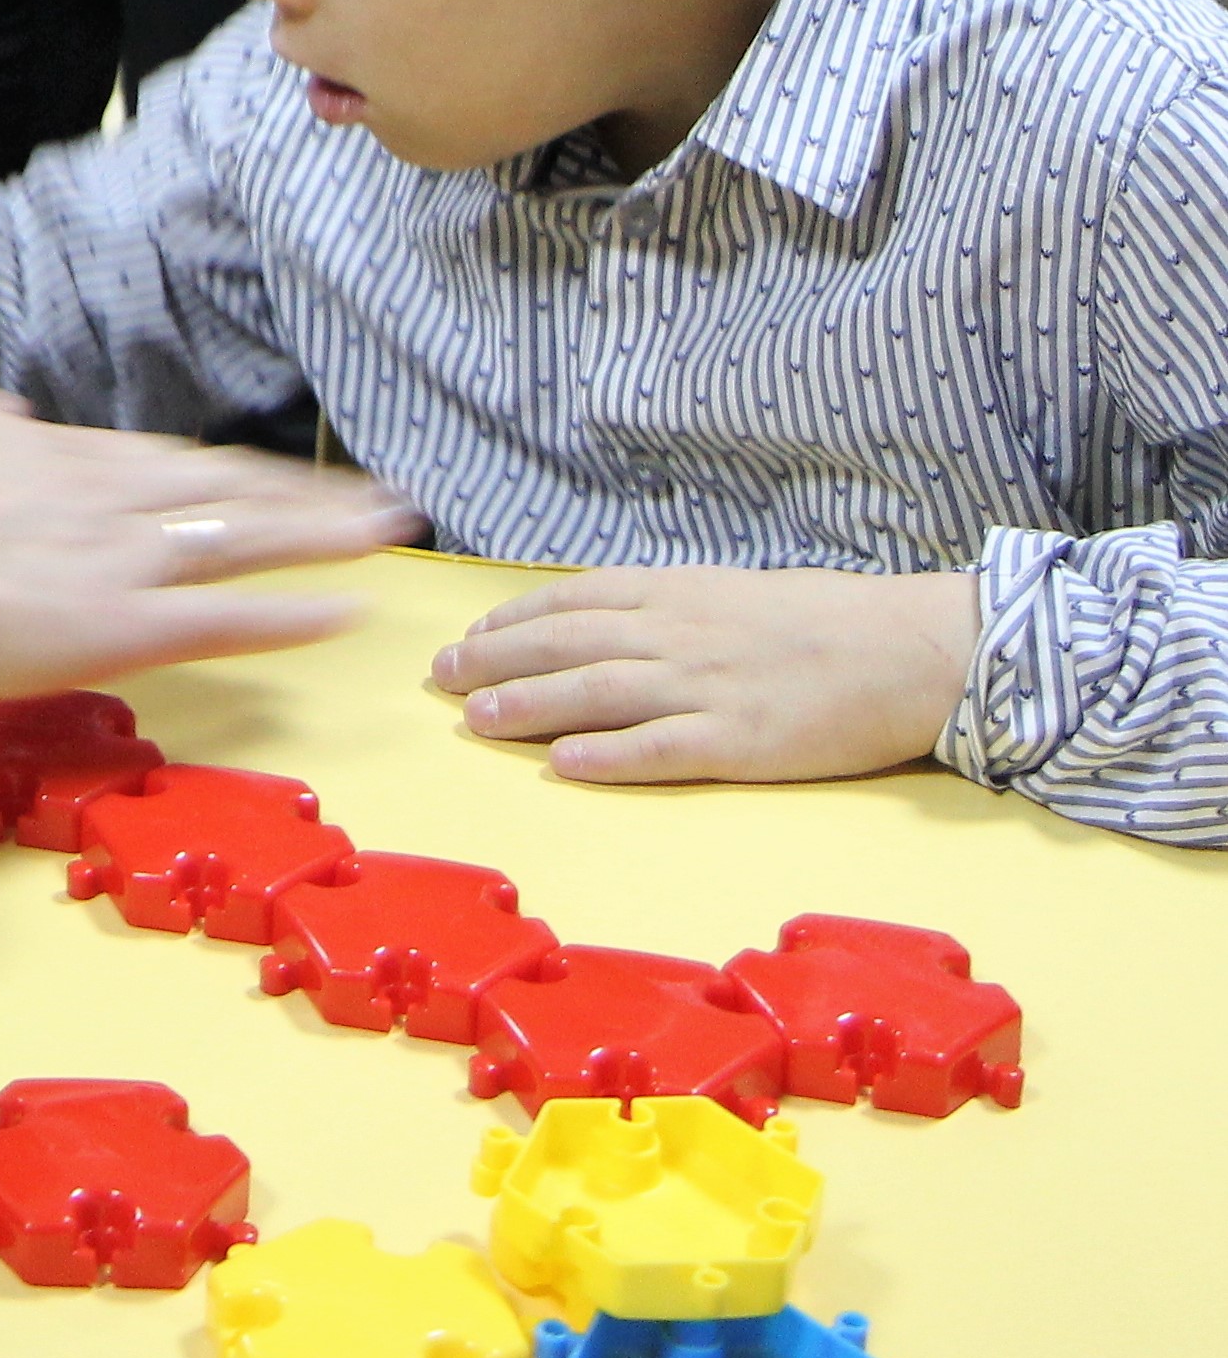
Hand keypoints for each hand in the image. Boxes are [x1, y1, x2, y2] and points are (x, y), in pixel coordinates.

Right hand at [0, 394, 417, 700]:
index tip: (272, 475)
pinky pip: (226, 619)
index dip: (227, 471)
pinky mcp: (117, 627)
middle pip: (225, 489)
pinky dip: (291, 615)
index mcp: (46, 458)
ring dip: (324, 533)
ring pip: (244, 538)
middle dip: (306, 493)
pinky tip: (345, 611)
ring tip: (388, 532)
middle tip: (376, 496)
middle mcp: (99, 496)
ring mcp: (115, 559)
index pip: (161, 462)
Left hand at [432, 566, 979, 784]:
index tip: (467, 637)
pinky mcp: (741, 741)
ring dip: (528, 706)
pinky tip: (563, 763)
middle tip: (442, 677)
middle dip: (496, 660)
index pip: (572, 602)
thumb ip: (671, 609)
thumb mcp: (735, 594)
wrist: (915, 648)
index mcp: (678, 595)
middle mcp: (679, 636)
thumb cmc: (830, 622)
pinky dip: (607, 755)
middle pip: (566, 645)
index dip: (511, 621)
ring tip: (475, 718)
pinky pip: (660, 748)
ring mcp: (708, 688)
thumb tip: (606, 625)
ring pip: (597, 694)